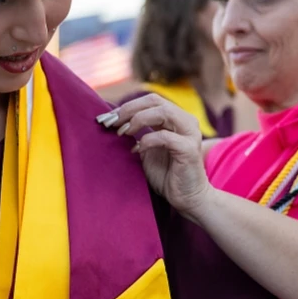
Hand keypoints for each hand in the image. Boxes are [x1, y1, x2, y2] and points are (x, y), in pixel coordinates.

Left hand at [96, 95, 211, 215]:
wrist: (186, 198)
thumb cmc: (166, 174)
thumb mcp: (146, 149)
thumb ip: (137, 133)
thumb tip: (113, 121)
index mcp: (176, 119)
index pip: (151, 100)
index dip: (128, 106)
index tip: (108, 117)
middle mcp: (185, 122)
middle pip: (155, 101)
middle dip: (129, 109)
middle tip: (111, 122)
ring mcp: (190, 134)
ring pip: (163, 112)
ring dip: (138, 120)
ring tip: (123, 132)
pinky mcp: (189, 149)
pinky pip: (165, 137)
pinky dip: (147, 140)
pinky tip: (137, 150)